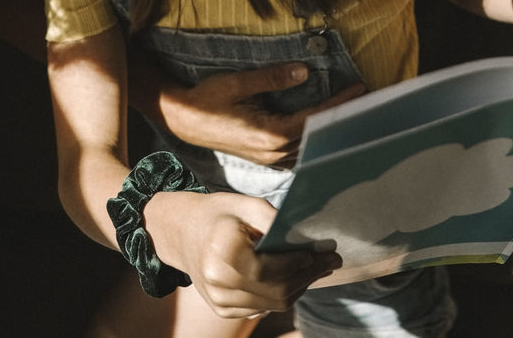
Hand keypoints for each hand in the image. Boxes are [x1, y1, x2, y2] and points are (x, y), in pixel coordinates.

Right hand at [146, 190, 341, 318]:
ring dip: (300, 287)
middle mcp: (218, 283)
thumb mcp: (245, 205)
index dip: (304, 263)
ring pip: (274, 303)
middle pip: (277, 290)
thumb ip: (276, 221)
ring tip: (318, 268)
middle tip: (331, 261)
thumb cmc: (217, 214)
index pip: (273, 268)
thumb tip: (311, 241)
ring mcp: (219, 300)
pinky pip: (263, 307)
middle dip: (309, 276)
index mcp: (221, 254)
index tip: (328, 252)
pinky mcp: (223, 309)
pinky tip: (296, 277)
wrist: (181, 232)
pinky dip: (283, 294)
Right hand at [156, 64, 365, 167]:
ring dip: (328, 133)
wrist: (182, 119)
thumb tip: (305, 71)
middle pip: (317, 137)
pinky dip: (312, 141)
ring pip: (308, 149)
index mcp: (269, 134)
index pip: (315, 118)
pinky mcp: (263, 157)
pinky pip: (296, 153)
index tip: (359, 90)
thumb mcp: (238, 82)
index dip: (338, 104)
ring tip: (348, 116)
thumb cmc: (207, 99)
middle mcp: (272, 151)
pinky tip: (322, 132)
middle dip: (340, 119)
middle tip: (365, 102)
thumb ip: (273, 78)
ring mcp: (267, 158)